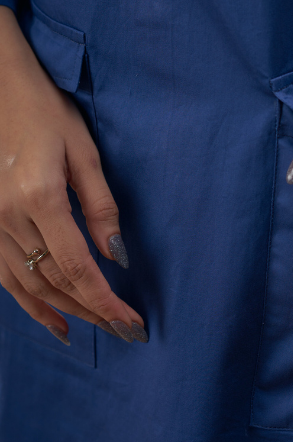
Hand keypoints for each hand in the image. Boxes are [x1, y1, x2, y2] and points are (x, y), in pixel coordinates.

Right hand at [0, 6, 146, 343]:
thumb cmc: (46, 112)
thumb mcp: (85, 152)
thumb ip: (101, 207)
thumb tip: (116, 258)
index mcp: (40, 196)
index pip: (78, 268)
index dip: (106, 302)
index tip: (132, 323)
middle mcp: (8, 216)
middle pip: (54, 281)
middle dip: (92, 310)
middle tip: (124, 330)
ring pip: (26, 285)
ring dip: (62, 311)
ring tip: (94, 330)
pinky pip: (2, 275)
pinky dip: (27, 302)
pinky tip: (51, 318)